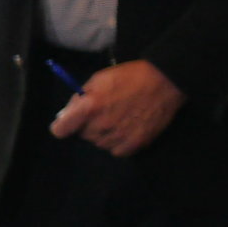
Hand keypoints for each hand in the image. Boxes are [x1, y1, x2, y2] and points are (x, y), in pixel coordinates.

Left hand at [49, 59, 183, 156]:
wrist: (167, 81)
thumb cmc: (131, 76)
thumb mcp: (100, 78)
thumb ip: (79, 98)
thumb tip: (65, 116)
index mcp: (89, 107)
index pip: (60, 130)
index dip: (64, 124)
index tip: (71, 121)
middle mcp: (100, 126)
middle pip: (83, 135)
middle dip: (89, 124)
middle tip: (106, 111)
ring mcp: (118, 137)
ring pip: (100, 143)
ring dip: (105, 134)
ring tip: (121, 118)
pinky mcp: (135, 144)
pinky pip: (116, 150)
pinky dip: (119, 142)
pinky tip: (129, 128)